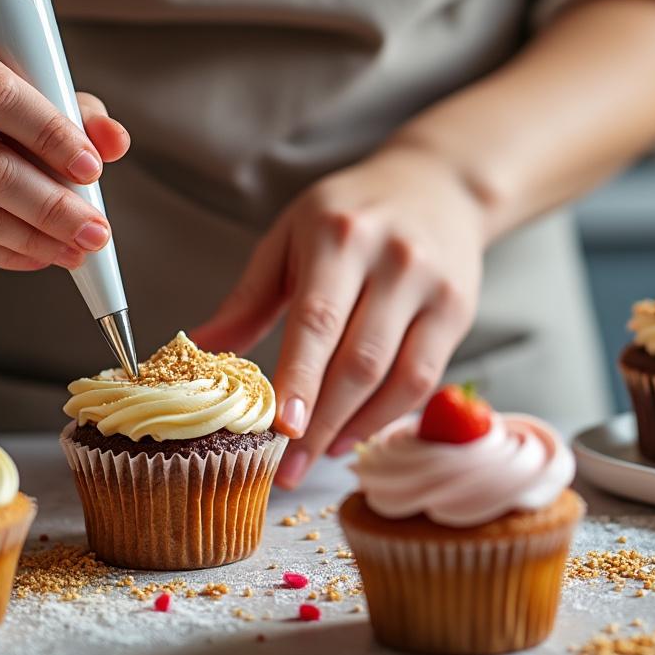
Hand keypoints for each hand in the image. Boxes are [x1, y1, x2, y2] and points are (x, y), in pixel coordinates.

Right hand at [0, 23, 129, 270]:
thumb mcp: (34, 85)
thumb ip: (79, 110)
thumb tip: (114, 142)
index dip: (49, 136)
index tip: (93, 170)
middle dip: (52, 206)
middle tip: (96, 230)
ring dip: (36, 239)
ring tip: (79, 248)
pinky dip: (8, 254)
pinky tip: (43, 254)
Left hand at [191, 144, 486, 488]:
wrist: (439, 185)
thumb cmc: (351, 212)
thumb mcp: (291, 236)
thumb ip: (248, 298)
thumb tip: (195, 350)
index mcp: (339, 235)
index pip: (318, 319)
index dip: (301, 379)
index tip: (280, 428)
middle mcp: (393, 259)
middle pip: (358, 360)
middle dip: (320, 423)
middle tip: (286, 469)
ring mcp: (432, 287)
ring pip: (395, 376)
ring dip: (354, 427)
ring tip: (316, 456)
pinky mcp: (459, 311)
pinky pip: (423, 378)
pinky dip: (386, 415)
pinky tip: (353, 432)